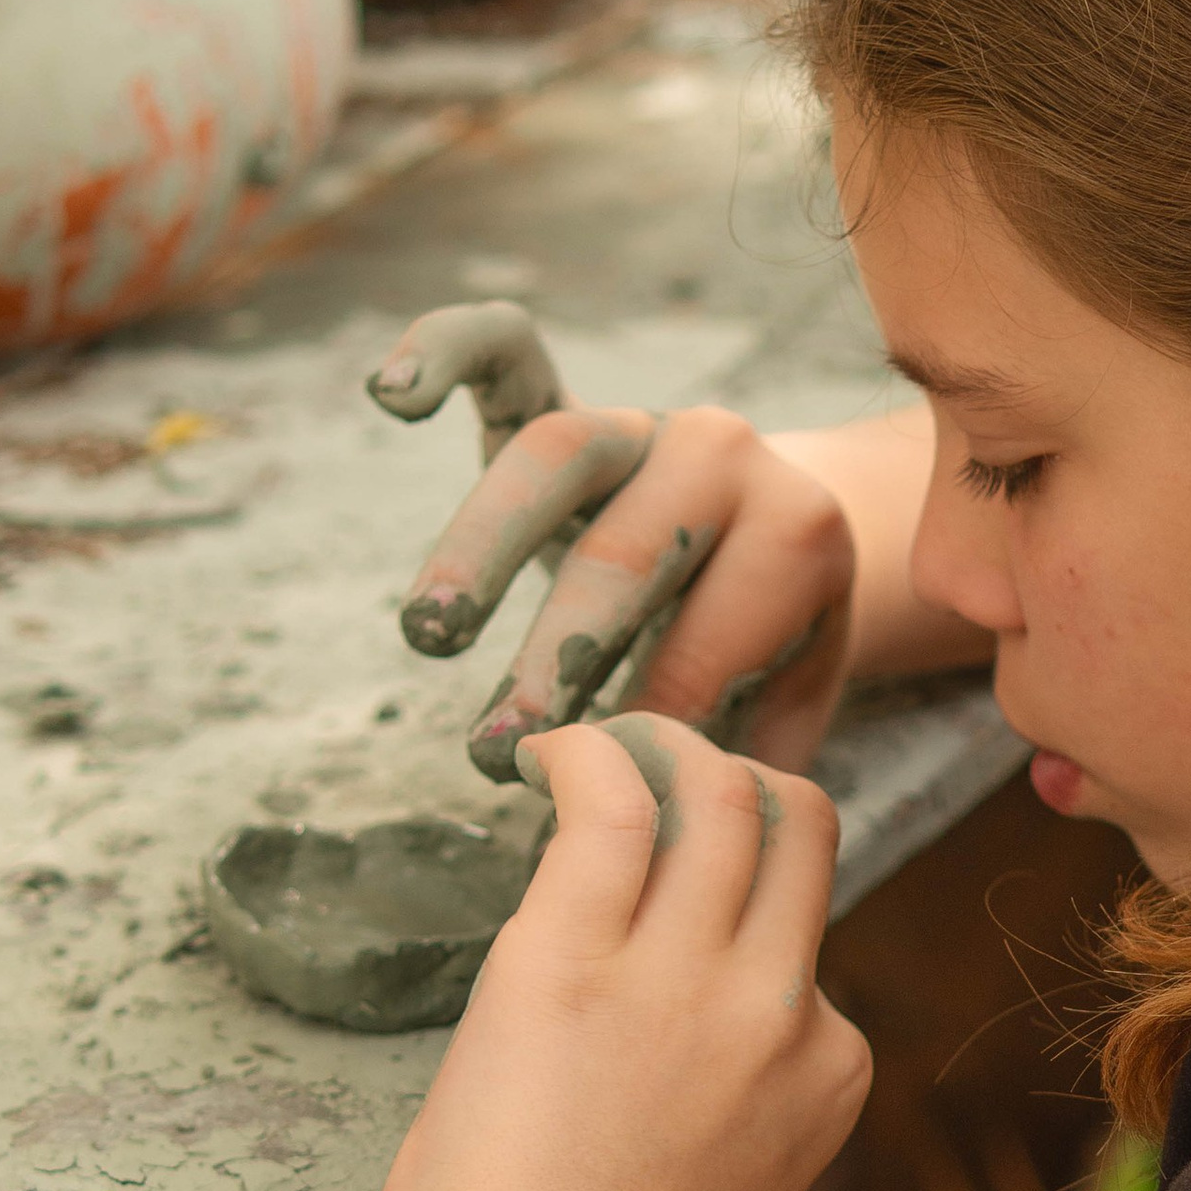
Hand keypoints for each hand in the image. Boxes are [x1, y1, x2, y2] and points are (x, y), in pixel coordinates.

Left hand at [362, 714, 871, 1190]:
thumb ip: (755, 1133)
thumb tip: (711, 1102)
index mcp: (828, 1075)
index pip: (811, 952)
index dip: (746, 921)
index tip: (681, 912)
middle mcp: (776, 1009)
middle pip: (800, 829)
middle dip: (744, 787)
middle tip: (667, 782)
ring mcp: (682, 976)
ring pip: (726, 792)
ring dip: (670, 747)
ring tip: (609, 748)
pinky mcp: (570, 954)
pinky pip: (610, 801)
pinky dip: (587, 752)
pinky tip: (544, 756)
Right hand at [371, 300, 859, 783]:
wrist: (793, 539)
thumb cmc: (771, 649)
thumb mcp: (786, 706)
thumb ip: (738, 763)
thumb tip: (669, 840)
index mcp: (798, 536)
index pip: (707, 640)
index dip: (646, 725)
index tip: (592, 802)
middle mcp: (727, 456)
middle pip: (629, 552)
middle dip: (557, 657)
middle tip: (495, 752)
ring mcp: (645, 418)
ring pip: (557, 454)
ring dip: (482, 546)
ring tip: (429, 634)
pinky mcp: (573, 390)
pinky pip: (507, 350)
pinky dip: (446, 350)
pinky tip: (392, 395)